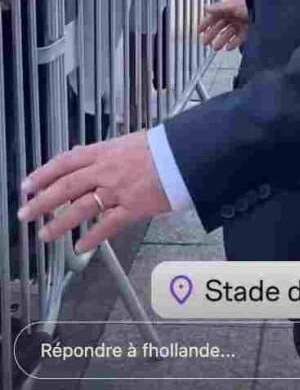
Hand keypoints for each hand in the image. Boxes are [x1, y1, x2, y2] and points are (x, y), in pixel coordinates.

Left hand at [18, 131, 170, 253]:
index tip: (27, 184)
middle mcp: (107, 170)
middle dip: (42, 201)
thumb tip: (79, 155)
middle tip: (24, 213)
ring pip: (82, 207)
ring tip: (44, 234)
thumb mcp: (126, 142)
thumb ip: (101, 152)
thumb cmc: (159, 147)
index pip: (65, 161)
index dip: (43, 173)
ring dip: (60, 222)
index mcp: (104, 151)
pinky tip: (80, 247)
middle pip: (66, 186)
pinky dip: (93, 237)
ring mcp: (119, 189)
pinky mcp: (134, 207)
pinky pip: (109, 224)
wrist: (185, 154)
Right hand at [199, 0, 248, 50]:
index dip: (206, 23)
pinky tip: (228, 47)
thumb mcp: (233, 4)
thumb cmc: (251, 2)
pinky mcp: (248, 30)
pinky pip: (238, 38)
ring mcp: (241, 23)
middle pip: (220, 26)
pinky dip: (233, 43)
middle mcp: (234, 15)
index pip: (214, 16)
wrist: (266, 8)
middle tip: (205, 42)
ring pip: (228, 33)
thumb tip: (206, 8)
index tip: (199, 30)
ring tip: (216, 47)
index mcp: (229, 7)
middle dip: (212, 34)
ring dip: (221, 40)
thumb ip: (219, 7)